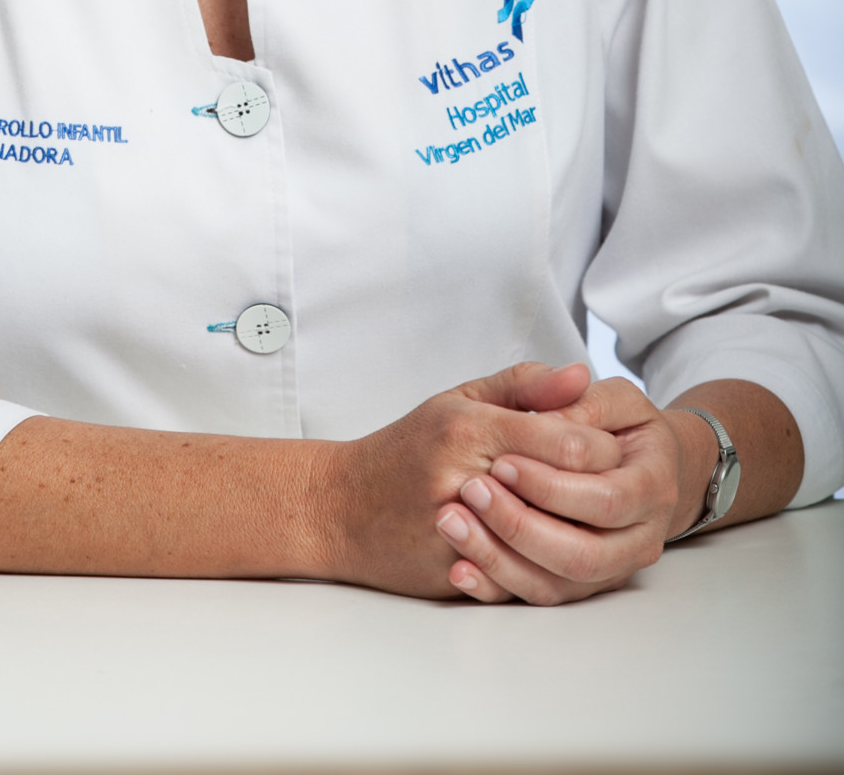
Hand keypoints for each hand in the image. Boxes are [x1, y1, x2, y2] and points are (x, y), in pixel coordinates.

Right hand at [318, 361, 621, 598]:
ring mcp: (462, 532)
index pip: (570, 440)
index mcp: (472, 428)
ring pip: (555, 542)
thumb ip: (523, 386)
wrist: (338, 508)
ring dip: (581, 533)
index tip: (612, 448)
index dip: (604, 447)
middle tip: (613, 487)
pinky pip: (525, 577)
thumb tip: (580, 374)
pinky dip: (551, 566)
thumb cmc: (403, 450)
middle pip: (570, 491)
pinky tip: (562, 553)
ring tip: (591, 520)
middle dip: (602, 491)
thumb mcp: (457, 400)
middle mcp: (466, 477)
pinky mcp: (458, 572)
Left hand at [432, 376, 715, 604]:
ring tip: (450, 522)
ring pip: (560, 584)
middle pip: (583, 553)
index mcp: (652, 485)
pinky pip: (541, 597)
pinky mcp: (581, 585)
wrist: (638, 468)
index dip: (550, 483)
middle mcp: (641, 537)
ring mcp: (612, 567)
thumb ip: (581, 396)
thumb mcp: (610, 398)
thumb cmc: (617, 427)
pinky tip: (457, 569)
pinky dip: (497, 587)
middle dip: (521, 525)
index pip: (604, 497)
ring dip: (501, 559)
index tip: (500, 460)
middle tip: (470, 490)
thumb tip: (568, 381)